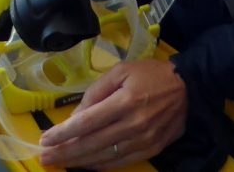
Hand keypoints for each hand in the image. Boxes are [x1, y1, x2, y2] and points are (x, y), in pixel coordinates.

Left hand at [39, 59, 186, 168]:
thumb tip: (75, 115)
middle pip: (91, 143)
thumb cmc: (151, 74)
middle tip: (44, 157)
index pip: (86, 122)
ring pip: (103, 156)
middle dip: (64, 152)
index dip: (63, 133)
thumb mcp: (122, 71)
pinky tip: (86, 164)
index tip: (45, 140)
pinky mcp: (151, 149)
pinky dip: (101, 165)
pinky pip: (120, 162)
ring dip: (78, 161)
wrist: (189, 87)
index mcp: (124, 101)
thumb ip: (96, 91)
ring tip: (60, 163)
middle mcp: (132, 124)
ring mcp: (142, 140)